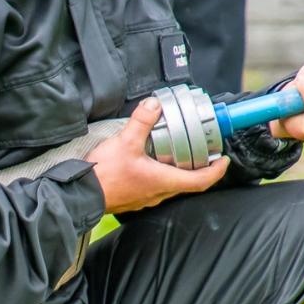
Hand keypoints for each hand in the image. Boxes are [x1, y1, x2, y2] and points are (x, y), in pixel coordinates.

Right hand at [88, 98, 228, 213]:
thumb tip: (153, 105)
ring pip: (171, 185)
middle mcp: (158, 193)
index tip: (223, 160)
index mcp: (164, 181)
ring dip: (178, 171)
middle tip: (203, 152)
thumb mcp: (125, 142)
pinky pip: (155, 187)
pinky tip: (150, 163)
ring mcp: (146, 198)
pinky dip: (160, 175)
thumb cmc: (104, 176)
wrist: (81, 194)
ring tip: (177, 153)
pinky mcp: (134, 198)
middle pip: (188, 183)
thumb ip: (141, 121)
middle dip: (199, 168)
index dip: (217, 170)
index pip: (201, 181)